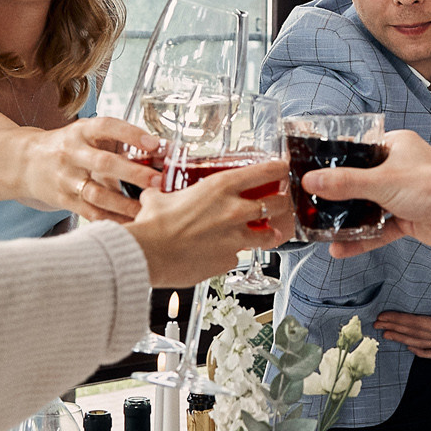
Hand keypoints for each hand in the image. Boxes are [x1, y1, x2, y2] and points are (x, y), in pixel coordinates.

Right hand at [28, 116, 162, 222]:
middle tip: (158, 180)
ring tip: (148, 209)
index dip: (131, 134)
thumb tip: (161, 150)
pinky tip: (130, 224)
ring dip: (124, 203)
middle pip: (103, 163)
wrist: (25, 162)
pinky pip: (90, 212)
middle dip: (133, 172)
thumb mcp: (86, 134)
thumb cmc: (67, 146)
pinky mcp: (63, 199)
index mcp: (81, 132)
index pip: (106, 127)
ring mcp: (66, 178)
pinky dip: (111, 220)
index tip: (154, 144)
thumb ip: (117, 140)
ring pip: (96, 193)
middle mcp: (72, 153)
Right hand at [124, 157, 290, 285]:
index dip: (280, 169)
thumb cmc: (154, 226)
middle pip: (278, 204)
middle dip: (282, 203)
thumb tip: (156, 193)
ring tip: (267, 232)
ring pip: (270, 235)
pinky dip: (234, 254)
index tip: (282, 170)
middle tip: (279, 203)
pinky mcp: (229, 260)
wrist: (148, 254)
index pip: (266, 171)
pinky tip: (223, 252)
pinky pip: (239, 256)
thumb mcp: (160, 198)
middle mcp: (234, 211)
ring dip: (270, 233)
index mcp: (220, 187)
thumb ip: (167, 194)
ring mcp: (236, 238)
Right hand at [302, 129, 430, 255]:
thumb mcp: (382, 181)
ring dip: (347, 220)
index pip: (357, 151)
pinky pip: (378, 229)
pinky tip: (341, 248)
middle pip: (360, 181)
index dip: (334, 163)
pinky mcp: (407, 218)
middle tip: (310, 204)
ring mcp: (402, 194)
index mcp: (395, 146)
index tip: (311, 173)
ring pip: (367, 207)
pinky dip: (361, 238)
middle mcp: (398, 168)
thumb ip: (345, 183)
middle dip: (337, 196)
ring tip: (321, 229)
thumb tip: (313, 181)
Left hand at [371, 292, 430, 360]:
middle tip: (377, 324)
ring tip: (386, 333)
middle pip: (415, 334)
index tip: (381, 316)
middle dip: (394, 328)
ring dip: (402, 338)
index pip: (416, 323)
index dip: (397, 320)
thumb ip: (430, 288)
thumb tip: (404, 282)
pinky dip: (420, 351)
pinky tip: (408, 346)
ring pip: (421, 344)